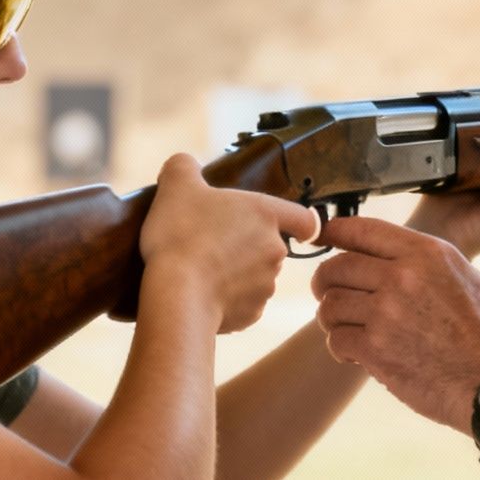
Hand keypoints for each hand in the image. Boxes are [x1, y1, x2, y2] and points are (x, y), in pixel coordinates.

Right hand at [141, 154, 320, 332]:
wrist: (176, 293)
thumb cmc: (180, 235)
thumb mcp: (176, 185)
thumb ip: (184, 166)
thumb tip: (185, 165)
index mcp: (265, 214)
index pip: (304, 218)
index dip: (301, 223)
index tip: (297, 229)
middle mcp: (275, 250)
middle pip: (270, 246)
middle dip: (245, 246)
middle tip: (211, 243)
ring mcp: (266, 285)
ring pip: (256, 277)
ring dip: (235, 274)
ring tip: (200, 270)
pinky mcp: (251, 314)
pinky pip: (242, 304)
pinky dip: (226, 300)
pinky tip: (201, 293)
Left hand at [310, 216, 479, 433]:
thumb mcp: (465, 277)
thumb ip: (424, 262)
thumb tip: (388, 255)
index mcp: (426, 253)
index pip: (360, 229)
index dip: (332, 232)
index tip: (322, 236)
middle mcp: (402, 276)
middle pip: (335, 267)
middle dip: (325, 283)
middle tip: (327, 295)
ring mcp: (386, 312)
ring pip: (330, 305)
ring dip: (331, 318)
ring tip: (346, 328)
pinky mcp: (376, 349)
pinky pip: (337, 338)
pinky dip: (340, 347)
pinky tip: (355, 353)